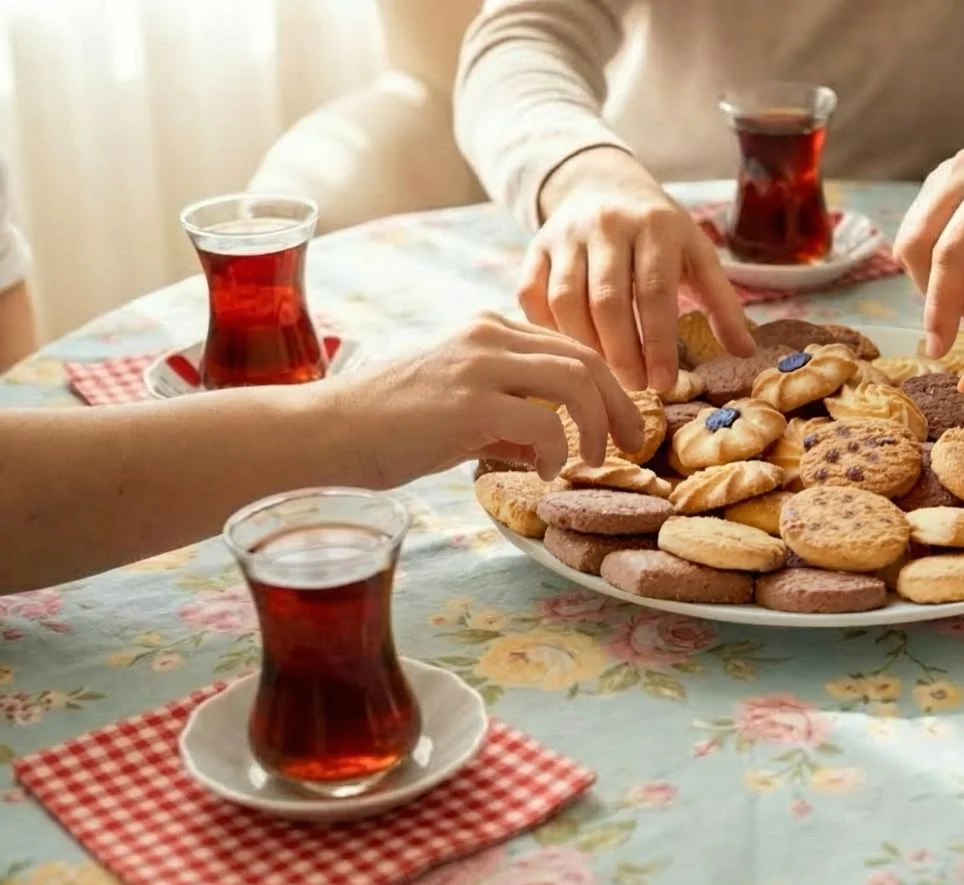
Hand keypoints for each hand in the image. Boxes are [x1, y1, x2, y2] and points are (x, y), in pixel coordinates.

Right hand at [328, 313, 644, 485]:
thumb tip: (551, 444)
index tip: (621, 420)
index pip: (569, 345)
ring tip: (592, 459)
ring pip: (576, 382)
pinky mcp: (471, 402)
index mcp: (488, 329)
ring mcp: (479, 364)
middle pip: (585, 358)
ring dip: (595, 426)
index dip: (607, 382)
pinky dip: (557, 451)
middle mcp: (489, 335)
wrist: (327, 432)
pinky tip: (546, 471)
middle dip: (619, 403)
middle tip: (630, 442)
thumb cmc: (388, 428)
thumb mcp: (460, 411)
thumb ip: (508, 418)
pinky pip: (544, 422)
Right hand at [521, 147, 754, 391]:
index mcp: (657, 226)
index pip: (655, 292)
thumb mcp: (698, 255)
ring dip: (584, 346)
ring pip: (566, 300)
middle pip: (607, 300)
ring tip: (604, 375)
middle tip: (634, 388)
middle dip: (621, 352)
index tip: (663, 383)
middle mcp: (609, 225)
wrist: (603, 184)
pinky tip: (568, 353)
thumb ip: (722, 303)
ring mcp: (567, 234)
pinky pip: (532, 294)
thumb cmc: (660, 233)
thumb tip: (748, 352)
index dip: (658, 343)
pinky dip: (547, 329)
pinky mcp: (537, 245)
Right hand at [895, 140, 963, 356]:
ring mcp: (949, 171)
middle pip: (918, 245)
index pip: (952, 253)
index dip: (943, 307)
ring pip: (914, 241)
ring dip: (943, 281)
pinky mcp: (942, 181)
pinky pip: (922, 233)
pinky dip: (945, 265)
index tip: (941, 350)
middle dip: (940, 295)